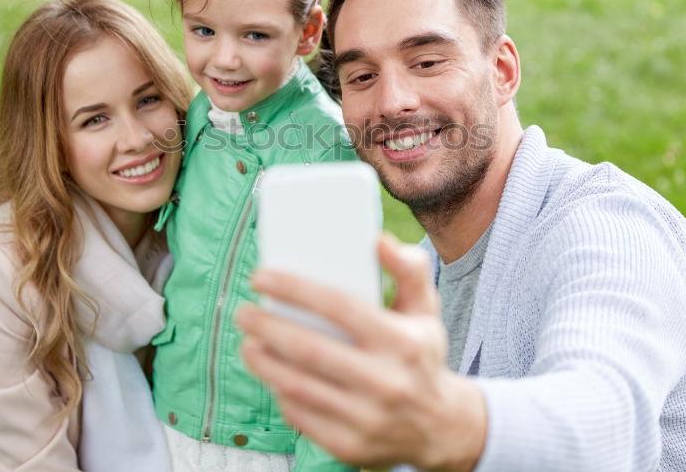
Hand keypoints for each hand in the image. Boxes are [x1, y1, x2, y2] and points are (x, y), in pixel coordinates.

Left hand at [235, 234, 486, 470]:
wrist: (441, 427)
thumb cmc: (421, 355)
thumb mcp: (426, 310)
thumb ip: (408, 269)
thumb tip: (377, 239)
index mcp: (402, 342)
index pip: (338, 307)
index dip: (294, 289)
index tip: (261, 277)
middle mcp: (386, 382)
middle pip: (310, 350)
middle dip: (267, 327)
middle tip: (244, 311)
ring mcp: (367, 419)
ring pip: (298, 386)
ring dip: (263, 361)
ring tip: (248, 341)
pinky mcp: (349, 446)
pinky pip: (300, 416)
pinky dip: (279, 392)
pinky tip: (270, 373)